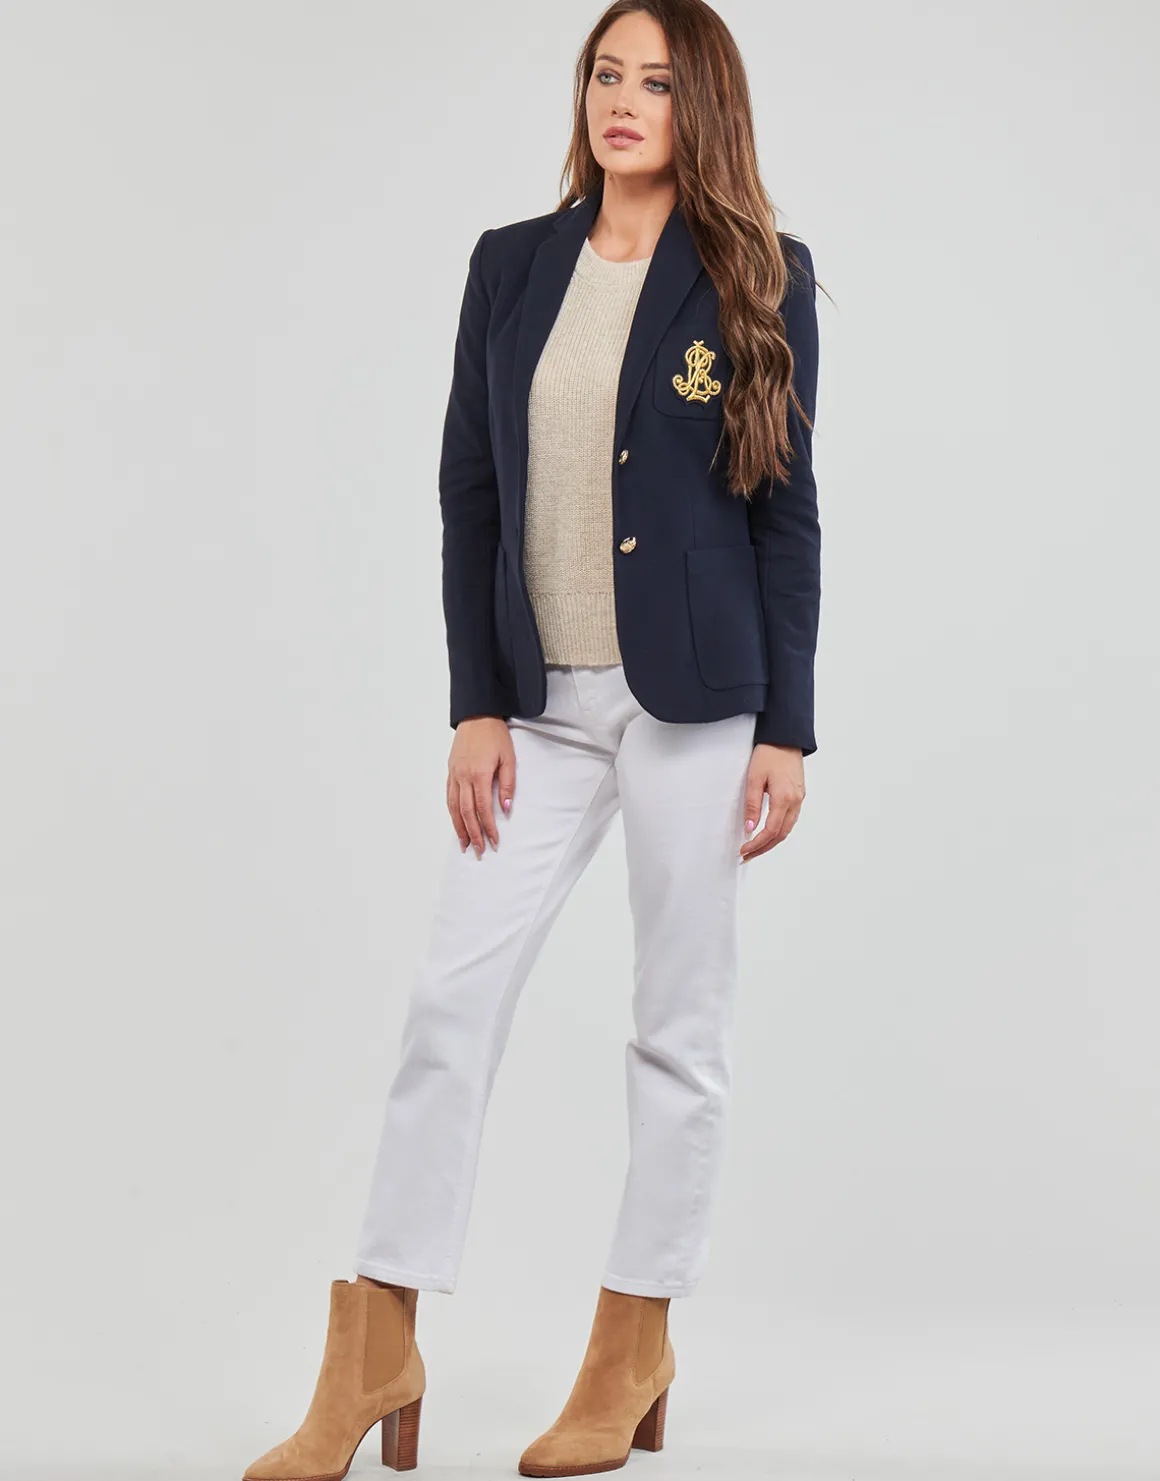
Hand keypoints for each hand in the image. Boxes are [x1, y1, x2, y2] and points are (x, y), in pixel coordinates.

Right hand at [447, 716, 514, 857]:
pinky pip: (449, 797)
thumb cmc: (495, 736)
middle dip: (473, 834)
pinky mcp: (450, 771)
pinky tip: (456, 822)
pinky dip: (452, 813)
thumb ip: (508, 785)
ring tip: (464, 844)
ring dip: (459, 828)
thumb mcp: (508, 758)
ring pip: (454, 808)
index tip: (494, 842)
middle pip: (466, 813)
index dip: (488, 828)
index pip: (483, 809)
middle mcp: (463, 777)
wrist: (477, 715)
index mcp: (479, 775)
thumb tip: (506, 809)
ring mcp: (454, 774)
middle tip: (479, 851)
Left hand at [739, 743, 804, 862]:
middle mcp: (795, 801)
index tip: (743, 850)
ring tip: (755, 848)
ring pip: (787, 829)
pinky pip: (790, 820)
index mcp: (784, 798)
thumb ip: (752, 805)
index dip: (757, 844)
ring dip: (771, 842)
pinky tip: (768, 833)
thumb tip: (750, 828)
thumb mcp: (754, 778)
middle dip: (763, 848)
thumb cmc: (769, 754)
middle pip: (780, 835)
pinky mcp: (799, 795)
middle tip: (746, 856)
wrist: (785, 738)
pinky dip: (779, 831)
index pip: (770, 831)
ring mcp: (799, 799)